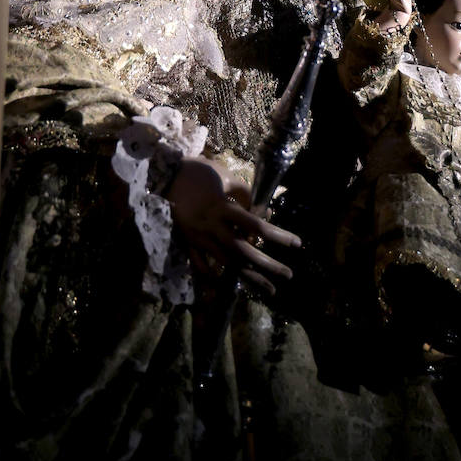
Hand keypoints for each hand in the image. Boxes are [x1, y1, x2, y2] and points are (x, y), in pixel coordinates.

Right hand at [168, 156, 300, 293]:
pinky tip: (229, 286)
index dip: (277, 235)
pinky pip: (202, 266)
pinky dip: (215, 278)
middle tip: (288, 275)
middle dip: (266, 265)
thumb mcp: (225, 175)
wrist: (164, 175)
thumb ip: (244, 193)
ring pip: (226, 263)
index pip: (255, 224)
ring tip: (270, 288)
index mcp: (222, 207)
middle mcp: (211, 226)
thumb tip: (259, 210)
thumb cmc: (198, 171)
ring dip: (249, 277)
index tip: (296, 243)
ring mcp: (198, 238)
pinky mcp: (187, 243)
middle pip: (242, 250)